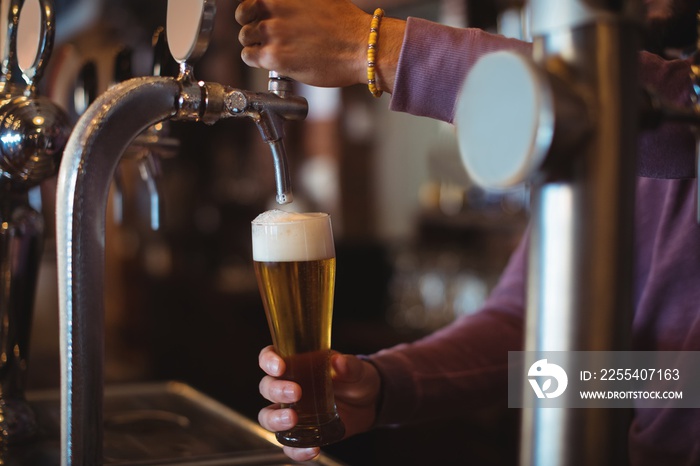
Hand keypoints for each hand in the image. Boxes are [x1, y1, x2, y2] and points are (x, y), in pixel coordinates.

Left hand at [235, 0, 404, 91]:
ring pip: (245, 38)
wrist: (360, 47)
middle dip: (252, 25)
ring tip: (275, 49)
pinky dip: (257, 59)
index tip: (259, 17)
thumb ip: (295, 1)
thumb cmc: (345, 23)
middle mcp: (273, 6)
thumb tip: (284, 5)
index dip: (253, 9)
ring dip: (255, 44)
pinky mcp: (273, 56)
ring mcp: (271, 31)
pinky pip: (249, 56)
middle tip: (267, 35)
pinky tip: (274, 59)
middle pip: (244, 16)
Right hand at [258, 345, 380, 461]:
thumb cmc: (355, 379)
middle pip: (267, 387)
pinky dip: (295, 450)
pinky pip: (289, 444)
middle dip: (276, 390)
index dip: (268, 360)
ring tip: (292, 420)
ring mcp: (292, 411)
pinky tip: (312, 449)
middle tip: (296, 392)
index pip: (269, 358)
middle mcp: (287, 386)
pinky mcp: (301, 432)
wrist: (369, 402)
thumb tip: (338, 361)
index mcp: (295, 364)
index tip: (280, 366)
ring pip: (268, 416)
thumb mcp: (357, 369)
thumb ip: (349, 365)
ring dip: (275, 419)